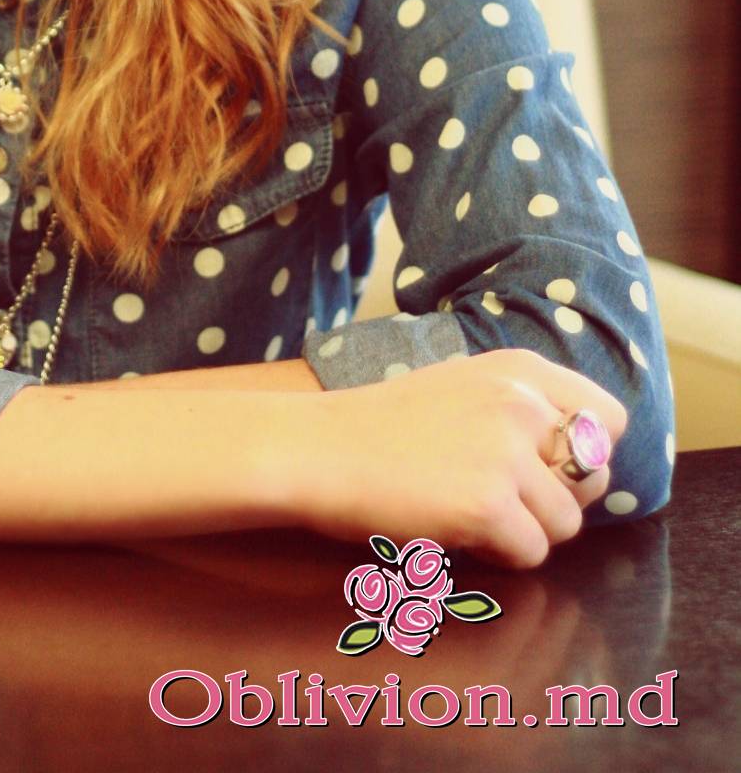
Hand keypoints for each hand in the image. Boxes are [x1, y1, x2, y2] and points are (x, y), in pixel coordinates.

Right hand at [290, 346, 627, 569]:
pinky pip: (531, 553)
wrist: (317, 449)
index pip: (608, 417)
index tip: (550, 468)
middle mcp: (521, 403)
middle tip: (501, 499)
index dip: (587, 453)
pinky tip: (457, 533)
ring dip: (527, 532)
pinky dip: (500, 556)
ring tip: (472, 515)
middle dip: (557, 499)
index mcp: (518, 368)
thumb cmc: (381, 427)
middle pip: (594, 478)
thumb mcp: (462, 387)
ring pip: (566, 524)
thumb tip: (584, 460)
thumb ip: (521, 409)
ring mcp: (507, 454)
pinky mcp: (489, 505)